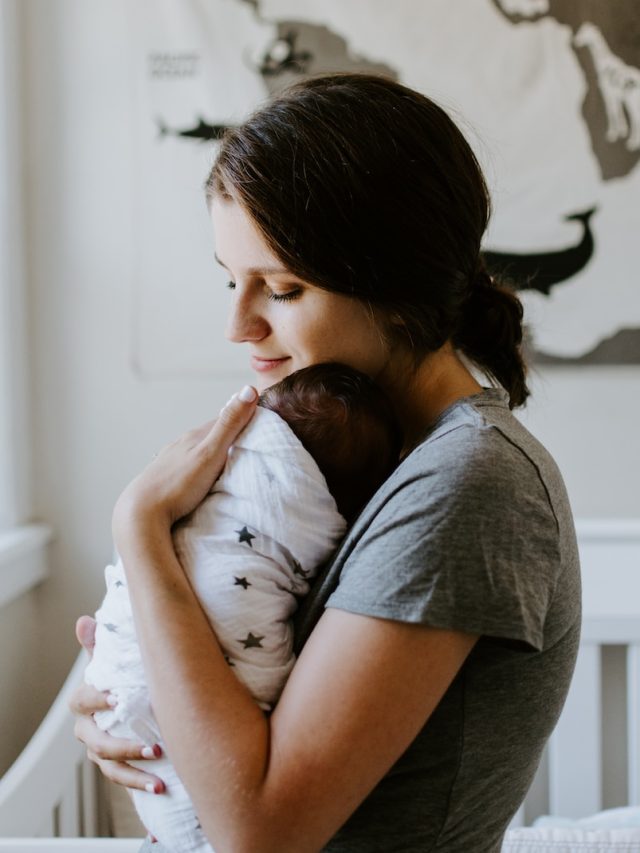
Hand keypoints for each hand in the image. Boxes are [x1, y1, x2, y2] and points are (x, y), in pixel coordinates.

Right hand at [70, 616, 164, 793]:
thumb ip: (99, 644)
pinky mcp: (115, 766)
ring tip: (160, 778)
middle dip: (124, 747)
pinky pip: (124, 780)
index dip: (97, 699)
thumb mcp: (111, 660)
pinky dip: (140, 785)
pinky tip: (161, 789)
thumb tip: (84, 620)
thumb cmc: (120, 677)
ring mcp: (100, 751)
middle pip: (97, 744)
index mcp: (86, 702)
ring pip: (111, 768)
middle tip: (155, 747)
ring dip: (135, 775)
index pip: (82, 701)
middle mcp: (89, 730)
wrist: (130, 704)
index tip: (117, 696)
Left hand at [112, 386, 257, 548]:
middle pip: (210, 435)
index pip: (224, 419)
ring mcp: (170, 461)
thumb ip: (229, 424)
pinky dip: (199, 467)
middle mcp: (181, 444)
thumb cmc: (178, 485)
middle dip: (229, 436)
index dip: (243, 418)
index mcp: (194, 436)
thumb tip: (249, 389)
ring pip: (197, 450)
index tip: (262, 423)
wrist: (141, 513)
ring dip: (213, 453)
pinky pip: (187, 466)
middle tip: (250, 444)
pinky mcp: (164, 478)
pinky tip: (200, 477)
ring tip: (228, 462)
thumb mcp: (210, 453)